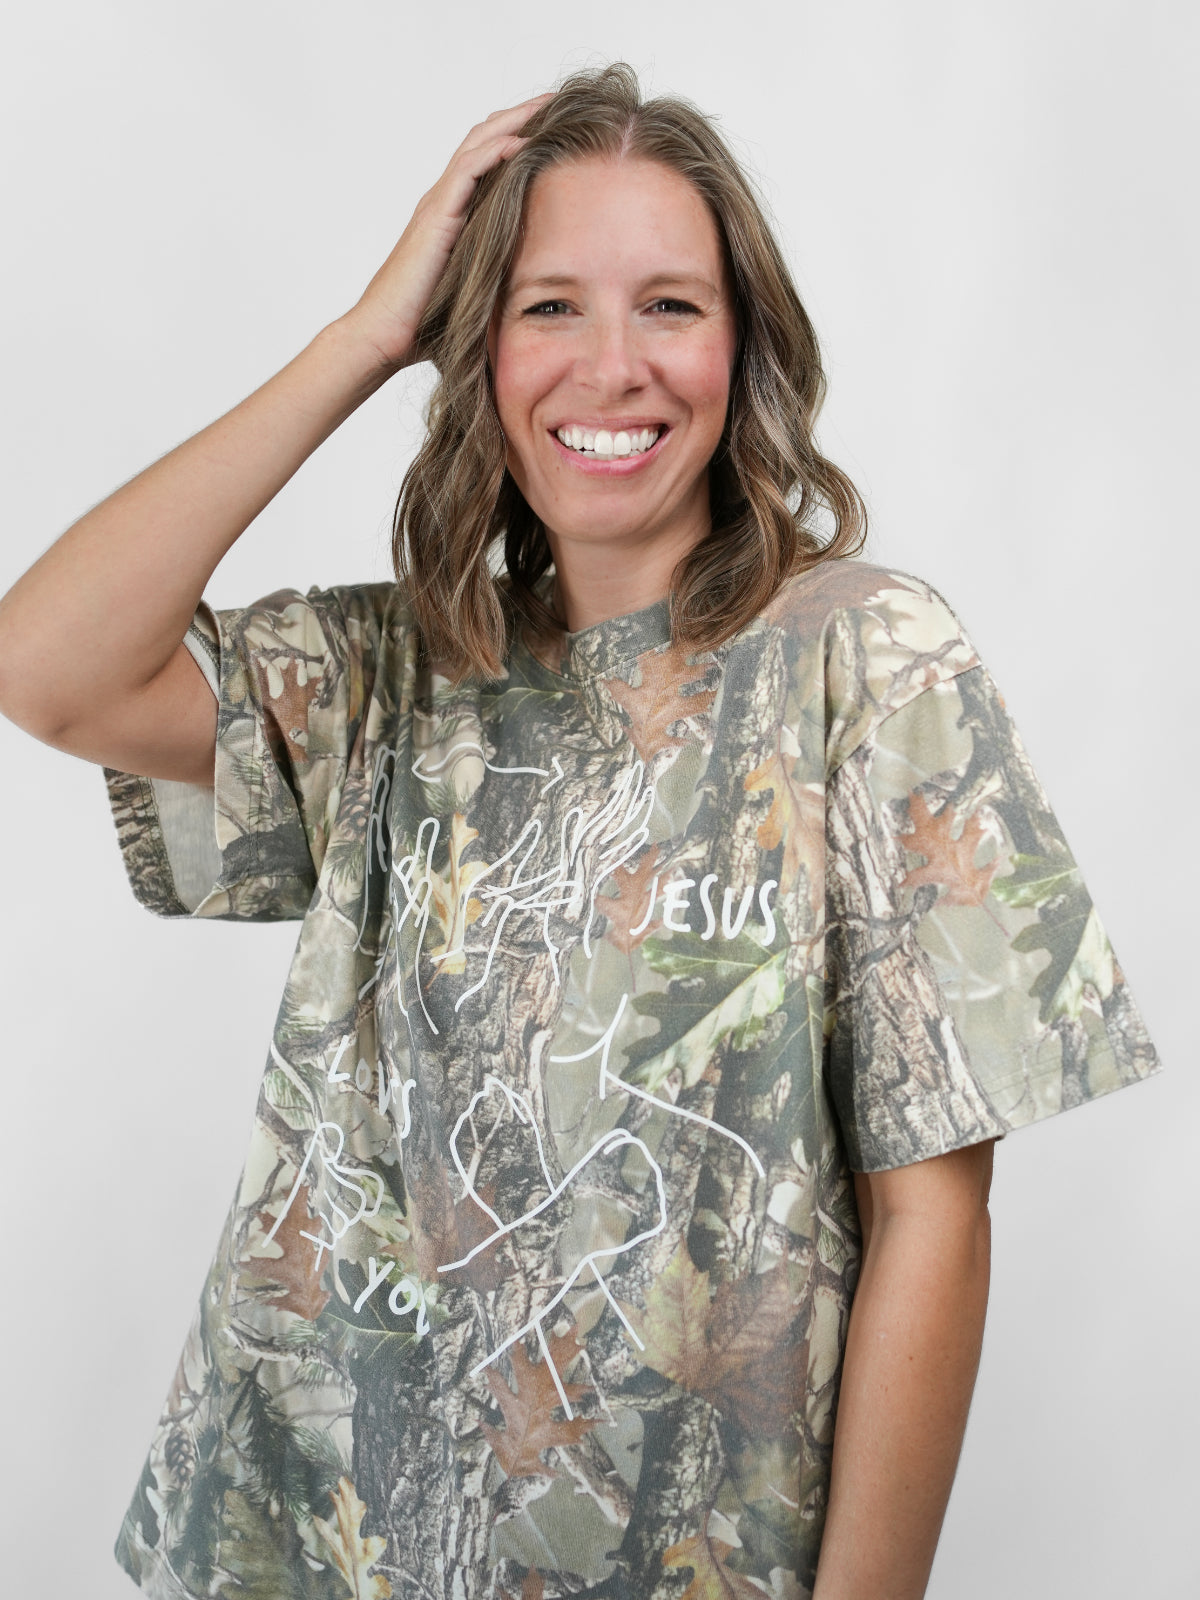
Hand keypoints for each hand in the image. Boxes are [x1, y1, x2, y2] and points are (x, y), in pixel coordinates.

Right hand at [345, 94, 552, 371]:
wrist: (384, 336)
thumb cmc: (423, 327)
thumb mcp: (472, 295)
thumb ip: (495, 280)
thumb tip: (532, 299)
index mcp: (452, 215)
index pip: (486, 160)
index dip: (517, 137)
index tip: (554, 127)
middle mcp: (443, 201)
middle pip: (484, 140)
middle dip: (521, 116)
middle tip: (558, 100)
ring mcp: (437, 205)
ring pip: (478, 145)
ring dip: (514, 121)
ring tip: (547, 106)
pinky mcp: (436, 218)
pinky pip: (468, 172)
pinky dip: (495, 152)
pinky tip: (524, 142)